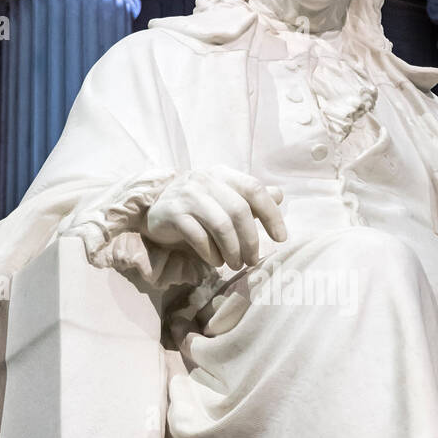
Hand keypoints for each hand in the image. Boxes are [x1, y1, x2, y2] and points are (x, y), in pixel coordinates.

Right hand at [143, 165, 286, 268]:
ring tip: (235, 264)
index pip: (254, 189)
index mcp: (223, 174)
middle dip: (251, 240)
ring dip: (232, 250)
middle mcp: (205, 180)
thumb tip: (280, 195)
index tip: (281, 238)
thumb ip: (251, 197)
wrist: (157, 210)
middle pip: (239, 211)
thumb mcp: (225, 197)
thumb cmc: (199, 206)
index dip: (271, 214)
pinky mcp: (172, 213)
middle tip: (252, 260)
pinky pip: (198, 237)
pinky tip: (215, 261)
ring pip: (220, 225)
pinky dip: (211, 253)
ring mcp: (187, 195)